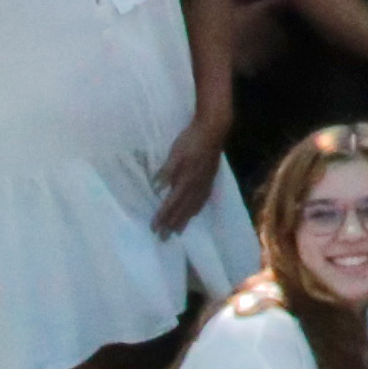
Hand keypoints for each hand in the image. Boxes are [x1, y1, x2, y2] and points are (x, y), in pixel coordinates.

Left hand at [152, 113, 231, 238]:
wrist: (213, 130)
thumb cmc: (190, 140)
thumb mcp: (175, 153)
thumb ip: (167, 171)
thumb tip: (156, 187)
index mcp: (185, 180)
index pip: (171, 203)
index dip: (162, 216)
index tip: (154, 228)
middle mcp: (196, 186)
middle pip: (183, 209)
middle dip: (172, 224)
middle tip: (163, 238)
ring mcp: (205, 183)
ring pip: (194, 207)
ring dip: (185, 220)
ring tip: (178, 231)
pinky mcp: (210, 178)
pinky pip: (203, 199)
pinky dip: (197, 209)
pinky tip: (195, 212)